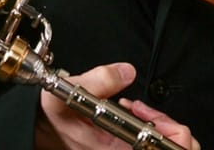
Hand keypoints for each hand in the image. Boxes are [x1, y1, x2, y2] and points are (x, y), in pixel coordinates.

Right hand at [34, 61, 199, 149]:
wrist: (41, 124)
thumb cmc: (53, 113)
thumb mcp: (70, 90)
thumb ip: (99, 80)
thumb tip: (127, 72)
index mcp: (112, 149)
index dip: (169, 132)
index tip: (151, 113)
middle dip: (171, 128)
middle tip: (149, 110)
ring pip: (166, 148)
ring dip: (164, 128)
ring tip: (143, 111)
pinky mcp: (122, 148)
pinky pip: (153, 145)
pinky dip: (153, 129)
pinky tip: (136, 113)